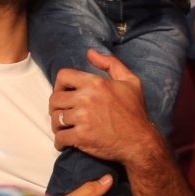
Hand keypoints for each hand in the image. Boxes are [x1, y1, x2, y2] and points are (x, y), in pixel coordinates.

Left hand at [49, 49, 158, 165]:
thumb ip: (110, 63)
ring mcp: (82, 118)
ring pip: (55, 119)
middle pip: (55, 99)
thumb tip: (90, 53)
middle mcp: (86, 98)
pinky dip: (59, 142)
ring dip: (56, 125)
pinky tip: (64, 142)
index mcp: (95, 83)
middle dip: (55, 107)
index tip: (64, 93)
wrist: (139, 141)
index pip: (63, 76)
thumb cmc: (135, 111)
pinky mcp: (82, 137)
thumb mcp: (130, 80)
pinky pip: (60, 138)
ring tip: (62, 128)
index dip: (59, 85)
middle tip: (61, 112)